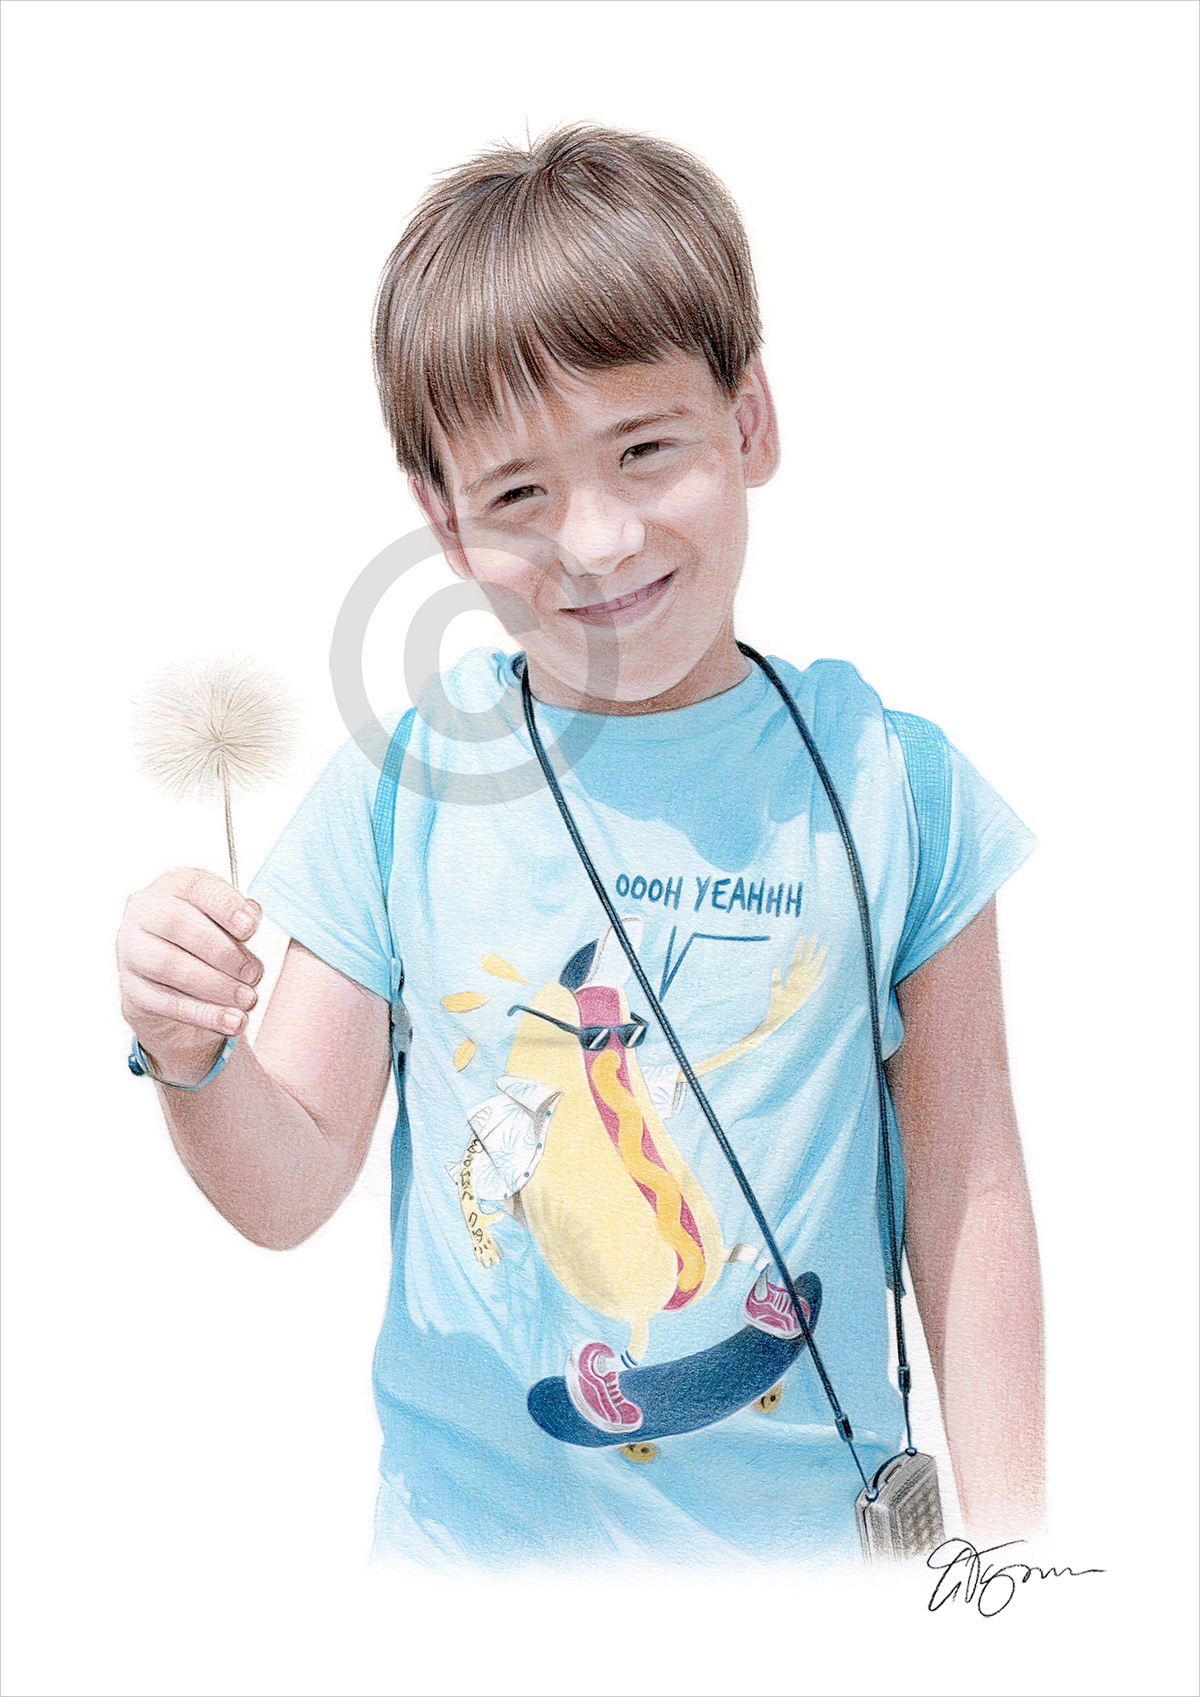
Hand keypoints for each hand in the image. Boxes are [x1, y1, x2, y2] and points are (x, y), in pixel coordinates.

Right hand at [117, 868, 262, 1083]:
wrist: (177, 986)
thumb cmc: (208, 944)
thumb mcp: (227, 923)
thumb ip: (242, 917)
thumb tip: (252, 917)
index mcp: (173, 886)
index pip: (194, 885)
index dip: (225, 905)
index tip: (251, 928)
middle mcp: (144, 912)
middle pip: (177, 924)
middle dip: (222, 951)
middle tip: (254, 973)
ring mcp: (131, 950)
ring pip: (169, 965)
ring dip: (214, 985)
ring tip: (247, 999)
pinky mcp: (131, 988)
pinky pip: (165, 1002)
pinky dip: (203, 1013)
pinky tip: (231, 1020)